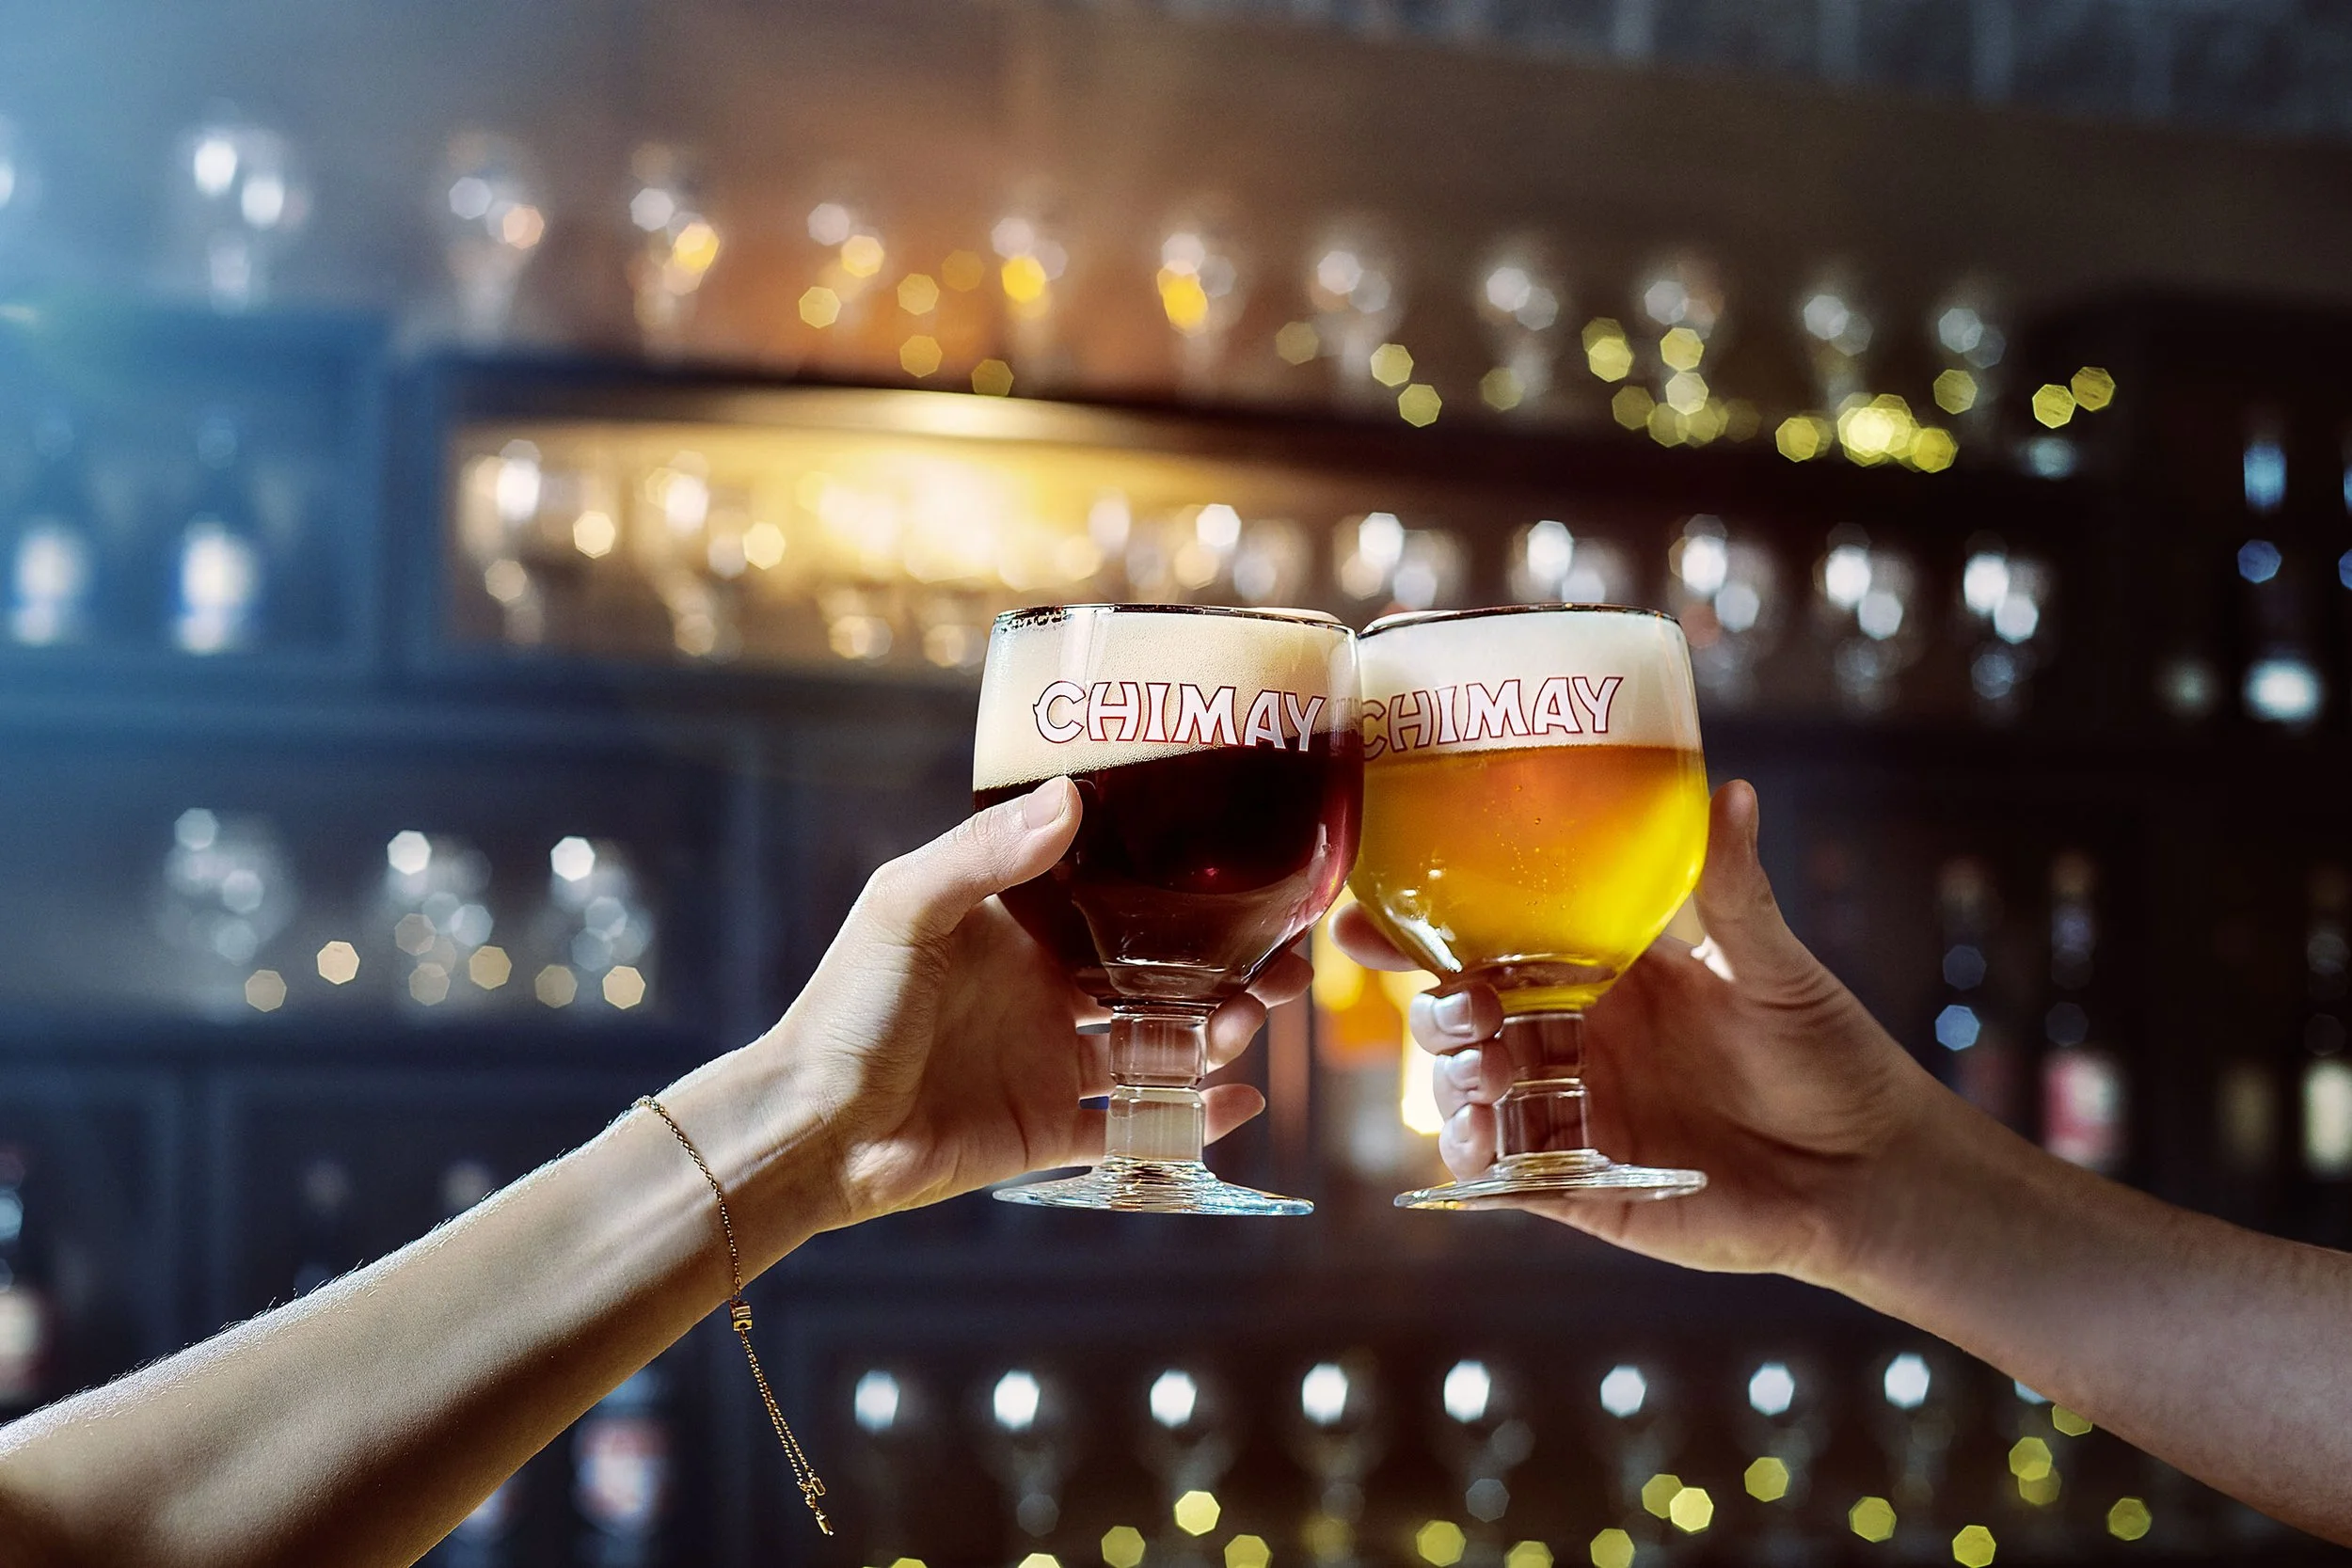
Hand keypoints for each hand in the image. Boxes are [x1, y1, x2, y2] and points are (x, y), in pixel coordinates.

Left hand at [761, 778, 1300, 1230]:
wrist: (813, 1129)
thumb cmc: (844, 1008)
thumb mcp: (906, 908)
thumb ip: (986, 857)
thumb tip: (1070, 797)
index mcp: (1016, 929)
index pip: (1115, 899)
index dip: (1181, 894)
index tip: (1247, 882)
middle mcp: (1041, 991)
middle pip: (1156, 974)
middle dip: (1224, 971)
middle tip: (1285, 968)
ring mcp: (1047, 1062)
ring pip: (1157, 1045)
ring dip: (1216, 1036)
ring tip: (1250, 1024)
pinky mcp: (1047, 1131)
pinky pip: (1134, 1125)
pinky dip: (1189, 1118)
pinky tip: (1235, 1103)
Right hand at [1333, 780, 1939, 1284]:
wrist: (1872, 1168)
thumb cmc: (1830, 1056)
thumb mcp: (1776, 967)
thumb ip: (1732, 890)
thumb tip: (1734, 792)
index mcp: (1607, 976)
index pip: (1500, 945)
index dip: (1431, 932)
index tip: (1371, 916)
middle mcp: (1580, 1042)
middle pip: (1471, 1018)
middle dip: (1441, 1009)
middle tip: (1465, 1006)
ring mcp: (1577, 1113)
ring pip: (1477, 1091)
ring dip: (1457, 1078)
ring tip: (1486, 1072)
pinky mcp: (1586, 1186)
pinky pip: (1508, 1173)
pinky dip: (1477, 1157)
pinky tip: (1479, 1140)